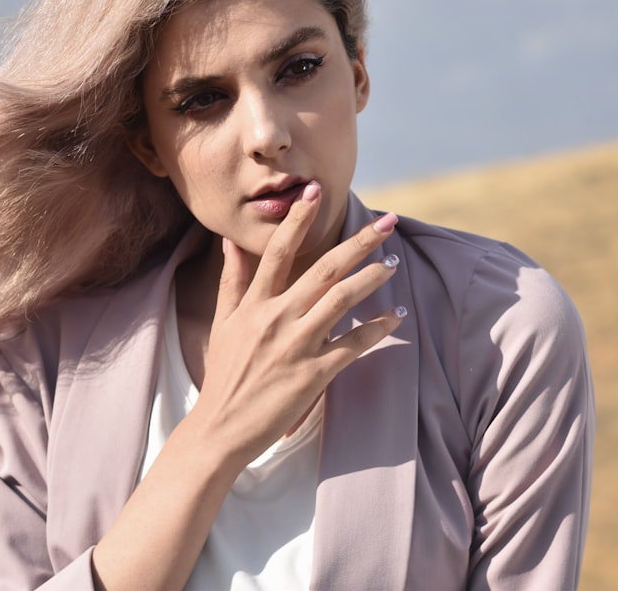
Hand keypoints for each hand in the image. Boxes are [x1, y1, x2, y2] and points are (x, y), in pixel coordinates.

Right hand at [190, 181, 405, 467]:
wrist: (220, 427)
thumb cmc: (224, 375)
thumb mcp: (223, 322)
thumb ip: (232, 280)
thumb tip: (230, 240)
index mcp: (254, 304)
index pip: (277, 250)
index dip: (298, 218)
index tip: (316, 190)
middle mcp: (276, 318)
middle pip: (323, 269)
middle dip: (358, 242)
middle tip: (387, 222)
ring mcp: (296, 346)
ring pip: (342, 300)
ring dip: (372, 278)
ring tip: (393, 262)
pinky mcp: (312, 374)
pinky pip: (353, 345)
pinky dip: (378, 329)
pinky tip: (397, 316)